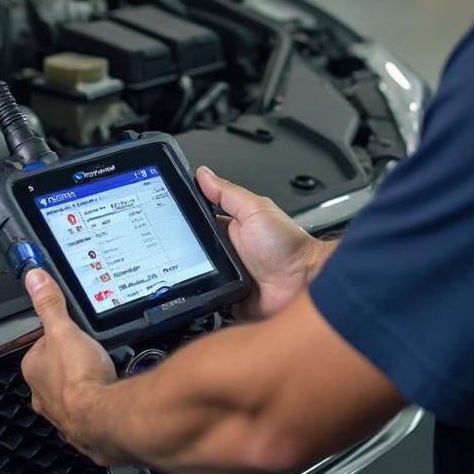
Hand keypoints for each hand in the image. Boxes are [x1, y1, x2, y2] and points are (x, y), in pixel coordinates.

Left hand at [20, 268, 117, 460]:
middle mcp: (42, 393)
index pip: (42, 345)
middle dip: (73, 361)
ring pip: (71, 390)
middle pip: (57, 368)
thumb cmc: (79, 376)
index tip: (75, 330)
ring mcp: (60, 412)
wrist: (102, 416)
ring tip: (103, 370)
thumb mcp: (64, 329)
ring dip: (85, 382)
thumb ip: (50, 304)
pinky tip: (109, 391)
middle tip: (92, 350)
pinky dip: (97, 401)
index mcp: (34, 369)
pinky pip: (88, 408)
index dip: (60, 335)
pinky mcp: (80, 426)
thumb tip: (35, 278)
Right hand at [196, 166, 330, 321]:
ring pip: (196, 275)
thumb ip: (227, 193)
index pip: (199, 222)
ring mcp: (227, 276)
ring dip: (194, 275)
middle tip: (182, 250)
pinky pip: (208, 298)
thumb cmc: (288, 245)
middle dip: (185, 252)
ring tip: (198, 271)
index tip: (169, 218)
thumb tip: (203, 174)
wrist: (304, 281)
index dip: (184, 220)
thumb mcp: (255, 210)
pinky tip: (205, 291)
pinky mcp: (229, 299)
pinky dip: (204, 296)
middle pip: (194, 250)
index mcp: (231, 227)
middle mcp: (228, 252)